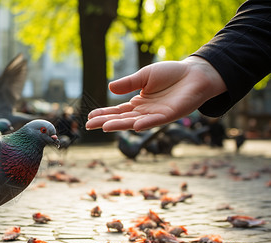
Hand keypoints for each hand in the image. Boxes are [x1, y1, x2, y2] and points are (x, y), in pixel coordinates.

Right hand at [86, 56, 226, 131]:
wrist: (195, 73)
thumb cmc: (171, 74)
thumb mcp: (145, 76)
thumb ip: (128, 83)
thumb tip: (109, 88)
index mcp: (138, 104)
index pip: (117, 111)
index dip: (104, 114)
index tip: (89, 117)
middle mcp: (145, 112)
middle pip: (122, 118)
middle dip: (106, 122)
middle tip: (89, 126)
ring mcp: (156, 115)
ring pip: (135, 122)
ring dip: (120, 125)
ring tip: (104, 127)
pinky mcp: (170, 115)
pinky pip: (156, 121)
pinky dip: (145, 124)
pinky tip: (134, 126)